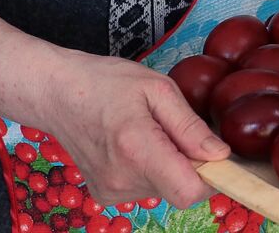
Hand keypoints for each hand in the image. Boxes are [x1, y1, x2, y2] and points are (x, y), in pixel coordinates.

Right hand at [39, 51, 229, 208]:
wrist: (58, 94)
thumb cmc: (106, 83)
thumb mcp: (157, 89)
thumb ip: (190, 126)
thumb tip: (220, 155)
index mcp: (138, 150)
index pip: (189, 192)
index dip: (212, 177)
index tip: (216, 155)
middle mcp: (123, 180)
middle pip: (180, 189)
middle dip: (190, 163)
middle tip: (174, 128)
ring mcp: (111, 192)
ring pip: (165, 188)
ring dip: (170, 164)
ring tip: (150, 131)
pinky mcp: (106, 195)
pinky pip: (146, 188)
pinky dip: (152, 169)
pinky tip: (136, 144)